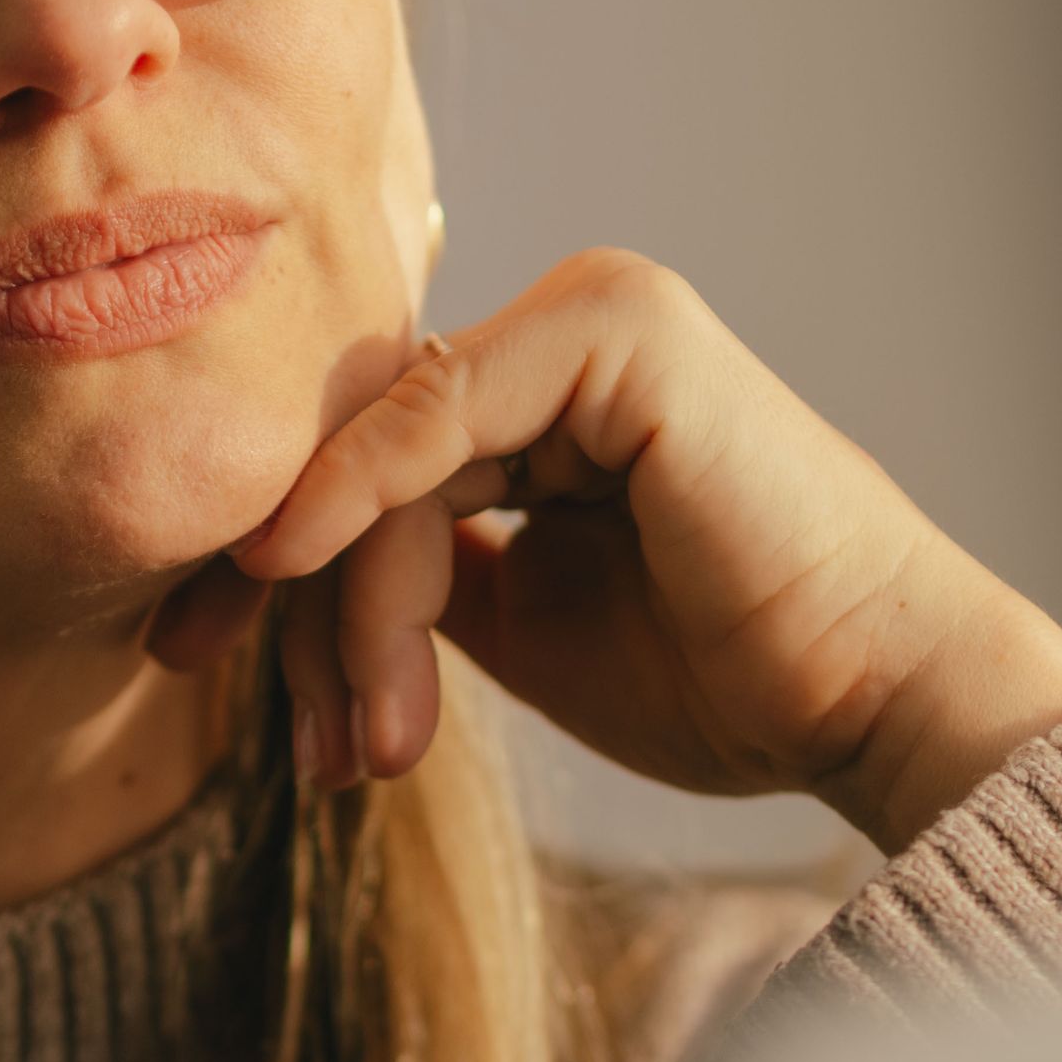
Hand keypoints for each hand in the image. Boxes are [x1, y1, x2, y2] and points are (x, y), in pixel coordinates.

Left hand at [155, 248, 1061, 862]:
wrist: (873, 701)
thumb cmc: (729, 679)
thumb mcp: (521, 624)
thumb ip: (417, 569)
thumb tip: (283, 564)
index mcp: (551, 394)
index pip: (362, 459)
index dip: (271, 565)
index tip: (189, 658)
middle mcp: (567, 336)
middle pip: (357, 451)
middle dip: (282, 590)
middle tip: (226, 702)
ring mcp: (595, 316)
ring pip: (386, 450)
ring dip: (348, 606)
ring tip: (364, 745)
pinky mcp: (619, 328)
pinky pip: (439, 413)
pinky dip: (352, 494)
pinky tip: (282, 566)